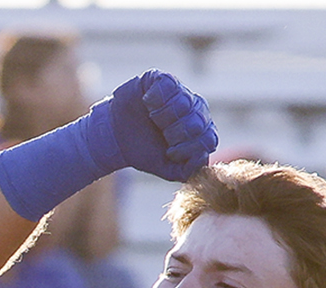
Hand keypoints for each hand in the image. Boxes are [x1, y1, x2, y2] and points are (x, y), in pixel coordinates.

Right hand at [95, 70, 216, 182]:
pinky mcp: (163, 79)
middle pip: (197, 123)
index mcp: (201, 131)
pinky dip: (156, 97)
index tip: (169, 152)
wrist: (117, 138)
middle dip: (175, 134)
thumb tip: (202, 157)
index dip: (189, 149)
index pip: (208, 139)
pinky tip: (147, 103)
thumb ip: (188, 171)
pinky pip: (169, 85)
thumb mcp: (167, 169)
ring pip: (184, 104)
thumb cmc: (145, 151)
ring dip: (163, 117)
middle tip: (161, 135)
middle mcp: (196, 109)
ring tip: (152, 119)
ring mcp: (181, 92)